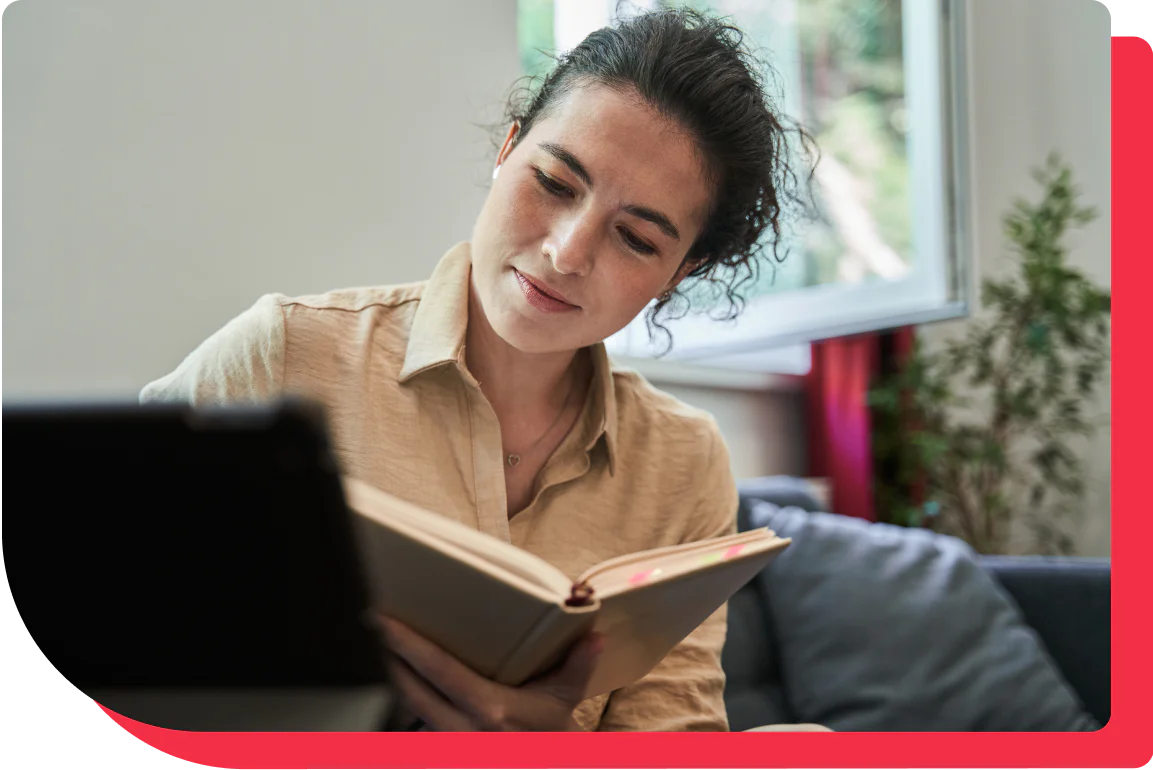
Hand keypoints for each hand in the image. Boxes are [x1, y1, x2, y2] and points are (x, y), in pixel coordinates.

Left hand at [376, 614, 603, 731]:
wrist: (546, 764)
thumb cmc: (551, 734)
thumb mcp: (566, 698)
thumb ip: (578, 664)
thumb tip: (595, 635)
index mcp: (489, 709)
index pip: (437, 669)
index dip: (405, 644)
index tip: (381, 620)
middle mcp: (462, 730)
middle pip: (408, 688)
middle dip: (386, 656)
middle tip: (371, 625)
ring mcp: (450, 746)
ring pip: (406, 710)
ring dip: (391, 680)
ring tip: (379, 650)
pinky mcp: (445, 752)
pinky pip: (413, 728)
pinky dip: (403, 705)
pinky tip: (396, 683)